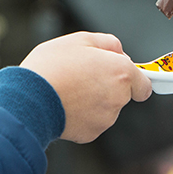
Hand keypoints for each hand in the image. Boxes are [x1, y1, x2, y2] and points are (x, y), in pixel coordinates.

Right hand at [20, 32, 151, 142]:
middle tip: (82, 76)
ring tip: (69, 90)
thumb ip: (107, 43)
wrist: (28, 100)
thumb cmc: (51, 67)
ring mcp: (106, 118)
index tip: (125, 79)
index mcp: (121, 73)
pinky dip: (82, 115)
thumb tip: (119, 52)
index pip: (144, 84)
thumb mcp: (79, 40)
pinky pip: (92, 122)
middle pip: (122, 94)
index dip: (133, 79)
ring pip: (106, 108)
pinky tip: (65, 105)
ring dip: (94, 101)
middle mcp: (118, 98)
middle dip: (107, 86)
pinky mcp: (91, 133)